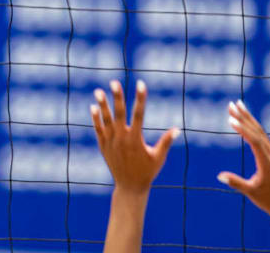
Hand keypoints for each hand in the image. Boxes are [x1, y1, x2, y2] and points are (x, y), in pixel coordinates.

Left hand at [91, 80, 179, 194]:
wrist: (129, 186)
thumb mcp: (159, 157)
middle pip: (119, 114)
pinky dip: (96, 119)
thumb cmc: (148, 172)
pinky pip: (98, 129)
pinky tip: (93, 107)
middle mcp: (122, 138)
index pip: (139, 114)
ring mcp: (110, 142)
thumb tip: (177, 129)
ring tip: (98, 91)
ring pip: (105, 120)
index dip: (140, 98)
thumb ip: (166, 142)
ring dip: (102, 105)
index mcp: (136, 139)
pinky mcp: (103, 146)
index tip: (141, 84)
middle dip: (117, 97)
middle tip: (114, 82)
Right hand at [217, 100, 269, 216]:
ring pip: (259, 131)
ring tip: (237, 105)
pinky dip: (251, 125)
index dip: (243, 130)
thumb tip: (219, 176)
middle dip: (244, 117)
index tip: (230, 120)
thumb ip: (236, 183)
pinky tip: (244, 119)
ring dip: (248, 117)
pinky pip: (260, 135)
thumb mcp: (250, 192)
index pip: (254, 141)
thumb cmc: (266, 199)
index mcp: (267, 162)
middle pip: (257, 131)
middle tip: (231, 104)